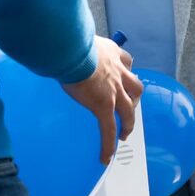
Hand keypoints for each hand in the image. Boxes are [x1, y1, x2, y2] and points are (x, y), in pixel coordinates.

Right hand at [62, 36, 143, 164]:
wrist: (71, 48)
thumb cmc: (68, 40)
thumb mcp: (77, 38)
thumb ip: (75, 43)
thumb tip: (59, 40)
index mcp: (112, 53)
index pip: (126, 61)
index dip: (126, 70)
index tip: (125, 74)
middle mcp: (118, 71)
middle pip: (135, 86)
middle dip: (134, 98)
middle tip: (131, 106)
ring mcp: (114, 89)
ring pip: (129, 109)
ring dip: (130, 120)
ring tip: (126, 132)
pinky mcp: (104, 105)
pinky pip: (109, 129)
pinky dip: (108, 144)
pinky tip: (105, 157)